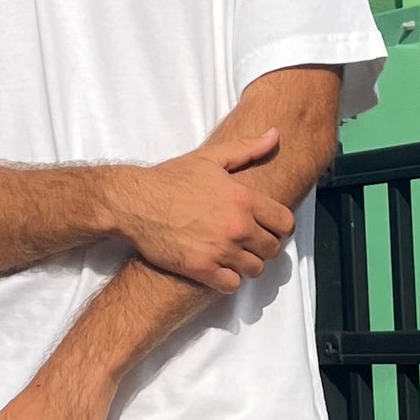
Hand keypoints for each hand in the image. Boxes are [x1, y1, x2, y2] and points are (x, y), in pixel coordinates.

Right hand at [109, 131, 294, 290]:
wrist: (135, 202)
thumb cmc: (171, 178)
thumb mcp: (211, 157)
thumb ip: (247, 148)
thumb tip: (276, 134)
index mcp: (244, 199)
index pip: (285, 224)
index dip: (280, 228)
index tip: (268, 228)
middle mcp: (237, 226)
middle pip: (272, 249)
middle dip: (263, 247)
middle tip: (248, 243)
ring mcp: (220, 250)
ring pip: (255, 269)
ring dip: (247, 265)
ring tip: (233, 256)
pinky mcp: (201, 269)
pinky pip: (232, 285)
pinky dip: (228, 280)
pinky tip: (219, 269)